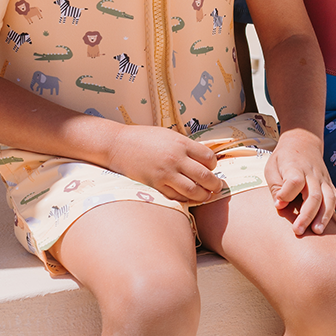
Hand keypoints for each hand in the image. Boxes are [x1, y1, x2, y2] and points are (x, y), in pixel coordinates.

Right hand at [105, 126, 225, 203]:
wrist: (117, 144)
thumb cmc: (143, 138)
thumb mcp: (169, 135)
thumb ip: (186, 146)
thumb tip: (203, 157)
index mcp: (181, 143)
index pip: (209, 158)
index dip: (213, 165)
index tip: (210, 168)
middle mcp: (176, 158)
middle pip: (205, 176)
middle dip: (215, 184)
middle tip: (217, 187)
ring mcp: (165, 173)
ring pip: (193, 191)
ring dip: (203, 196)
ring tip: (206, 195)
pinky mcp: (155, 184)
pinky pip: (176, 196)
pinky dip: (185, 199)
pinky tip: (187, 197)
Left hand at [265, 128, 335, 235]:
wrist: (302, 142)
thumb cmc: (283, 159)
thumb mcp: (272, 168)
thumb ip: (276, 186)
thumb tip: (280, 204)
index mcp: (295, 167)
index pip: (295, 181)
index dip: (287, 193)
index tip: (278, 204)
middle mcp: (312, 174)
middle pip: (313, 195)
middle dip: (307, 215)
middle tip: (298, 231)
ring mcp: (324, 180)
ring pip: (329, 199)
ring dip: (324, 216)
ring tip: (318, 231)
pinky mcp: (330, 186)